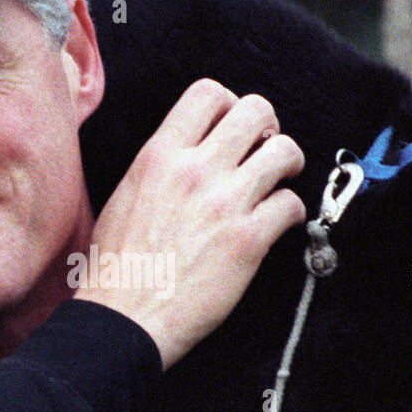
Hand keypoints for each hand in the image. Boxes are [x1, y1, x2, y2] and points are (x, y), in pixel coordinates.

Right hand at [75, 78, 305, 368]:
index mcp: (159, 156)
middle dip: (267, 127)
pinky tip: (280, 222)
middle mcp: (194, 170)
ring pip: (284, 150)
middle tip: (263, 149)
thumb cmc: (118, 266)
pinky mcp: (248, 240)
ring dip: (288, 163)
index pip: (208, 93)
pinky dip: (293, 212)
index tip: (234, 127)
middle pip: (256, 110)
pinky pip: (292, 204)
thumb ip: (161, 167)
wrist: (123, 318)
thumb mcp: (126, 194)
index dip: (230, 105)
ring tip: (278, 181)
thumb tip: (191, 154)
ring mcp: (224, 204)